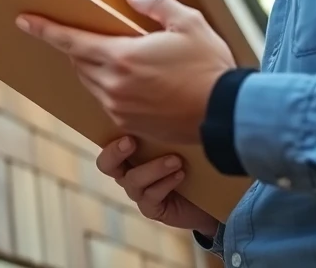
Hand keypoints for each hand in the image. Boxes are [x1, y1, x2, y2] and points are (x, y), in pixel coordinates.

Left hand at [16, 0, 235, 143]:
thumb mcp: (188, 22)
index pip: (70, 42)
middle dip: (80, 46)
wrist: (227, 116)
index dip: (44, 30)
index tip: (23, 20)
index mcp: (122, 57)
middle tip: (92, 34)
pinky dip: (110, 87)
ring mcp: (119, 108)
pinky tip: (133, 81)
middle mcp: (114, 85)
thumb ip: (155, 4)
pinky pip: (107, 101)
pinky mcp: (129, 125)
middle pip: (79, 62)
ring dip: (95, 67)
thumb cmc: (209, 66)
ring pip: (91, 82)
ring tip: (121, 56)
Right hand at [98, 134, 219, 234]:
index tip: (126, 130)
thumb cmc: (191, 162)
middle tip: (131, 142)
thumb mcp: (177, 141)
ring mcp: (138, 192)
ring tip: (176, 160)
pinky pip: (151, 196)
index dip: (109, 137)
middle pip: (106, 165)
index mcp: (128, 154)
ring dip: (154, 168)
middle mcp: (128, 172)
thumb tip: (165, 106)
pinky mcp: (150, 209)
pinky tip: (180, 175)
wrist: (209, 198)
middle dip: (115, 152)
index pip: (107, 143)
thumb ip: (165, 128)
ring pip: (133, 180)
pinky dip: (166, 183)